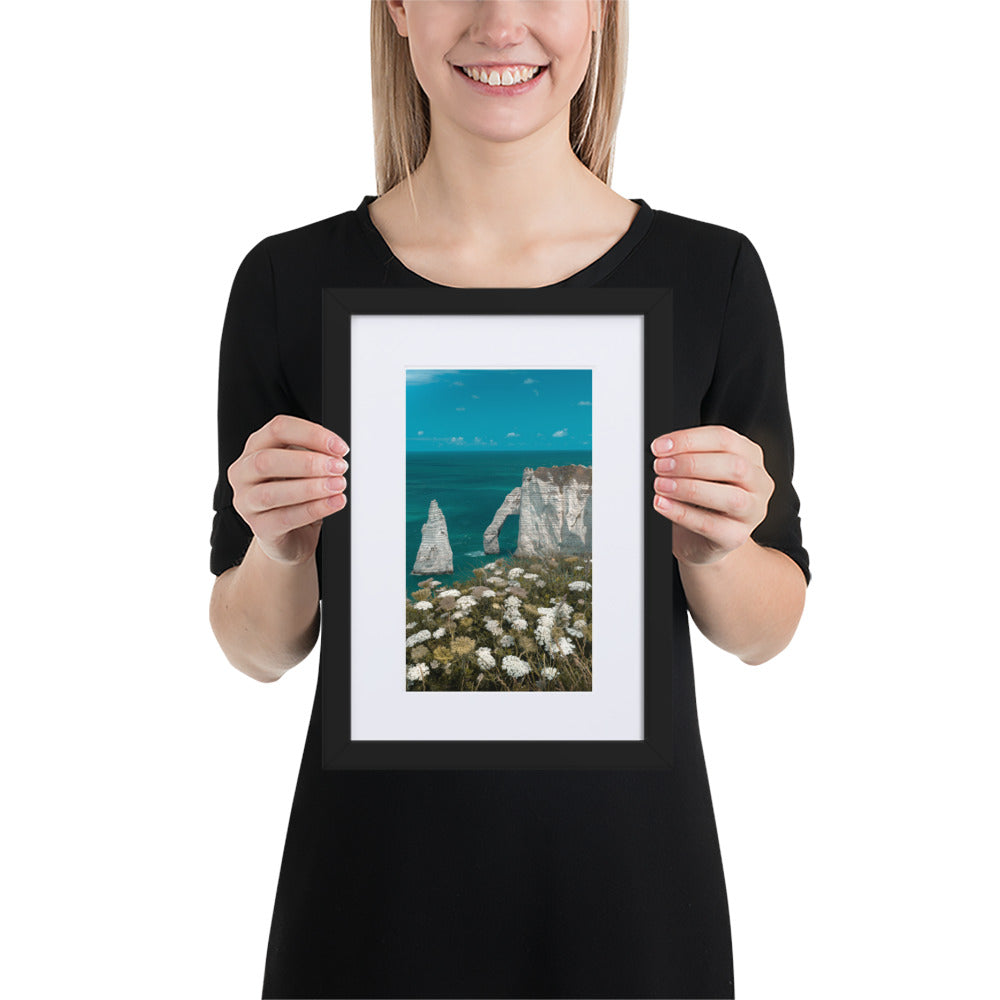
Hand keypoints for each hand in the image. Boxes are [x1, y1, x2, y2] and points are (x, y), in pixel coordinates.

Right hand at [228, 414, 349, 566]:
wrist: (291, 537)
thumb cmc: (296, 497)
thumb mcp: (304, 469)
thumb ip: (314, 456)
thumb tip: (336, 453)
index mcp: (255, 449)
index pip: (278, 429)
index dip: (311, 434)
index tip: (339, 447)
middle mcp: (244, 473)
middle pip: (267, 460)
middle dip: (308, 463)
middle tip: (338, 467)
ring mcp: (246, 502)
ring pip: (272, 492)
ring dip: (310, 488)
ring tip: (337, 485)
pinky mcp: (259, 528)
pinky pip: (285, 518)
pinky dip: (313, 509)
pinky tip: (333, 503)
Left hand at [649, 425, 773, 566]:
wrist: (701, 540)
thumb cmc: (702, 501)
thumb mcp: (699, 472)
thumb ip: (687, 457)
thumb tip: (662, 449)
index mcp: (750, 456)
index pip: (724, 438)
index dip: (689, 440)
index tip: (660, 446)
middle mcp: (758, 482)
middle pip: (733, 465)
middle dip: (691, 463)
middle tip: (660, 466)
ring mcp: (752, 512)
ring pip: (730, 497)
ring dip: (690, 488)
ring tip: (661, 485)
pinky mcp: (736, 537)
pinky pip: (711, 525)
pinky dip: (682, 513)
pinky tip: (663, 505)